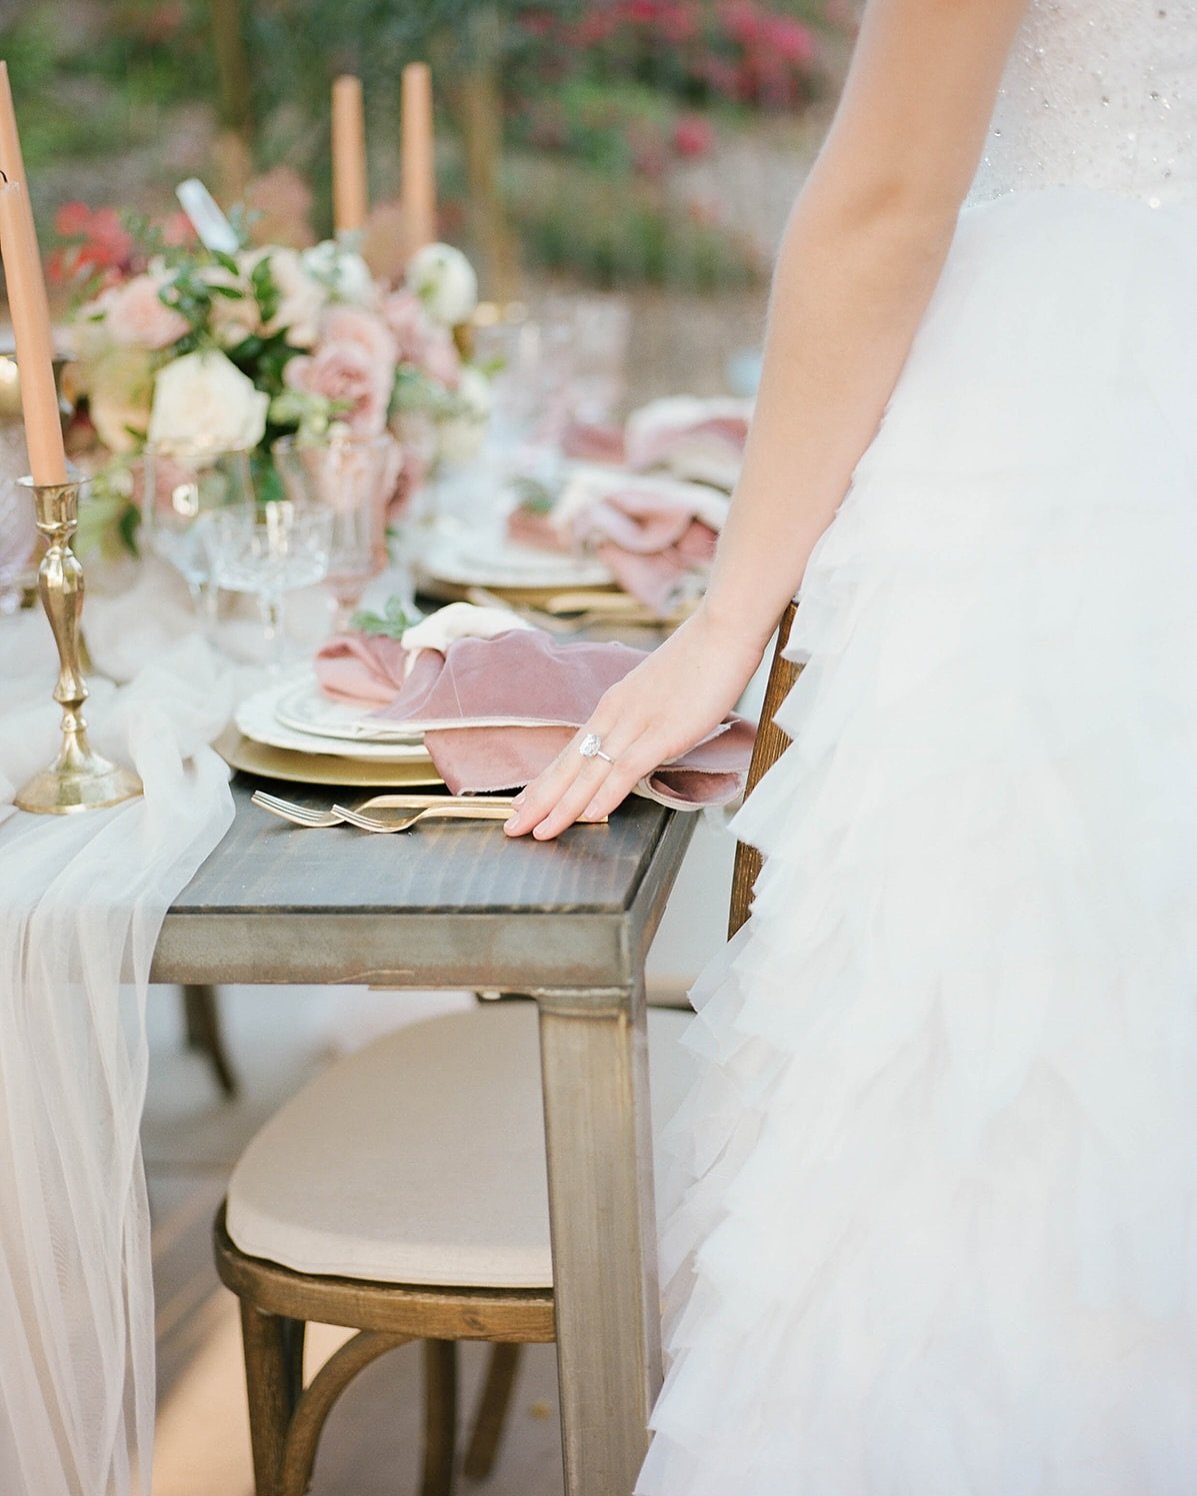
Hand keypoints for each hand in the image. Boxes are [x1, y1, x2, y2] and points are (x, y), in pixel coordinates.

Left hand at [503, 604, 765, 840]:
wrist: (722, 631)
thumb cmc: (699, 662)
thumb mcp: (659, 695)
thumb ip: (642, 721)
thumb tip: (635, 746)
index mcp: (612, 706)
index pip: (571, 752)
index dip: (545, 781)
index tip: (522, 804)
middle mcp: (615, 715)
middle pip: (569, 765)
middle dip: (538, 800)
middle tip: (511, 827)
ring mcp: (637, 723)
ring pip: (591, 771)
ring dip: (563, 805)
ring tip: (540, 831)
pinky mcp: (663, 731)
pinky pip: (629, 767)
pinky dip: (608, 792)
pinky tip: (592, 814)